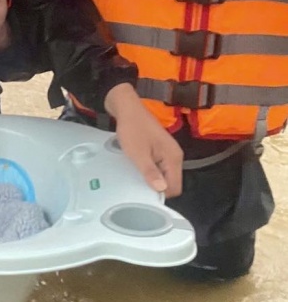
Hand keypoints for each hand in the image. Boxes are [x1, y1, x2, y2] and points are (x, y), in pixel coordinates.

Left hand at [104, 83, 182, 197]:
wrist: (127, 107)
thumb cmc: (132, 129)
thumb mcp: (138, 153)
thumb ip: (150, 172)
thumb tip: (161, 190)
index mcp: (173, 157)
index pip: (175, 187)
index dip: (162, 194)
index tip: (145, 194)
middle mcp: (175, 156)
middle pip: (171, 182)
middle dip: (157, 187)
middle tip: (138, 186)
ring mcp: (168, 152)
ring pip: (165, 175)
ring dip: (153, 178)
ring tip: (136, 177)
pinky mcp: (160, 149)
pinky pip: (159, 167)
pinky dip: (150, 170)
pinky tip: (138, 169)